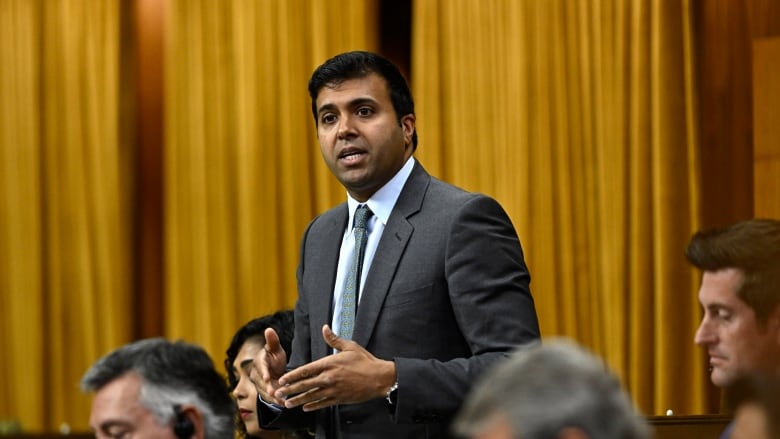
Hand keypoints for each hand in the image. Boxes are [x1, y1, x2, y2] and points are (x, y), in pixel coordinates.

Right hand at [248, 327, 287, 404]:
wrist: (274, 366)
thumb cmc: (274, 355)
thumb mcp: (275, 348)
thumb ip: (272, 341)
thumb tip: (269, 329)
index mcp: (259, 360)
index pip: (261, 366)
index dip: (264, 372)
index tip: (268, 377)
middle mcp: (257, 373)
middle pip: (262, 381)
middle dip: (268, 388)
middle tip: (274, 392)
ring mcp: (259, 383)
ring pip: (265, 391)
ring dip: (272, 396)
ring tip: (280, 400)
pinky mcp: (264, 390)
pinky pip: (269, 396)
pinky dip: (275, 400)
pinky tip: (283, 404)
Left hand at [274, 325, 395, 411]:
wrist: (379, 378)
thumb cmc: (365, 361)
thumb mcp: (350, 346)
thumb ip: (334, 339)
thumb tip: (325, 328)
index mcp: (329, 364)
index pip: (306, 370)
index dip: (292, 375)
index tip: (283, 379)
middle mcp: (329, 378)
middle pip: (305, 385)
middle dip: (290, 390)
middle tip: (278, 393)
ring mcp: (333, 390)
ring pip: (311, 396)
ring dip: (298, 400)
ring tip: (287, 404)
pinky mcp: (339, 398)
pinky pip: (323, 403)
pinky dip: (313, 406)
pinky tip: (305, 408)